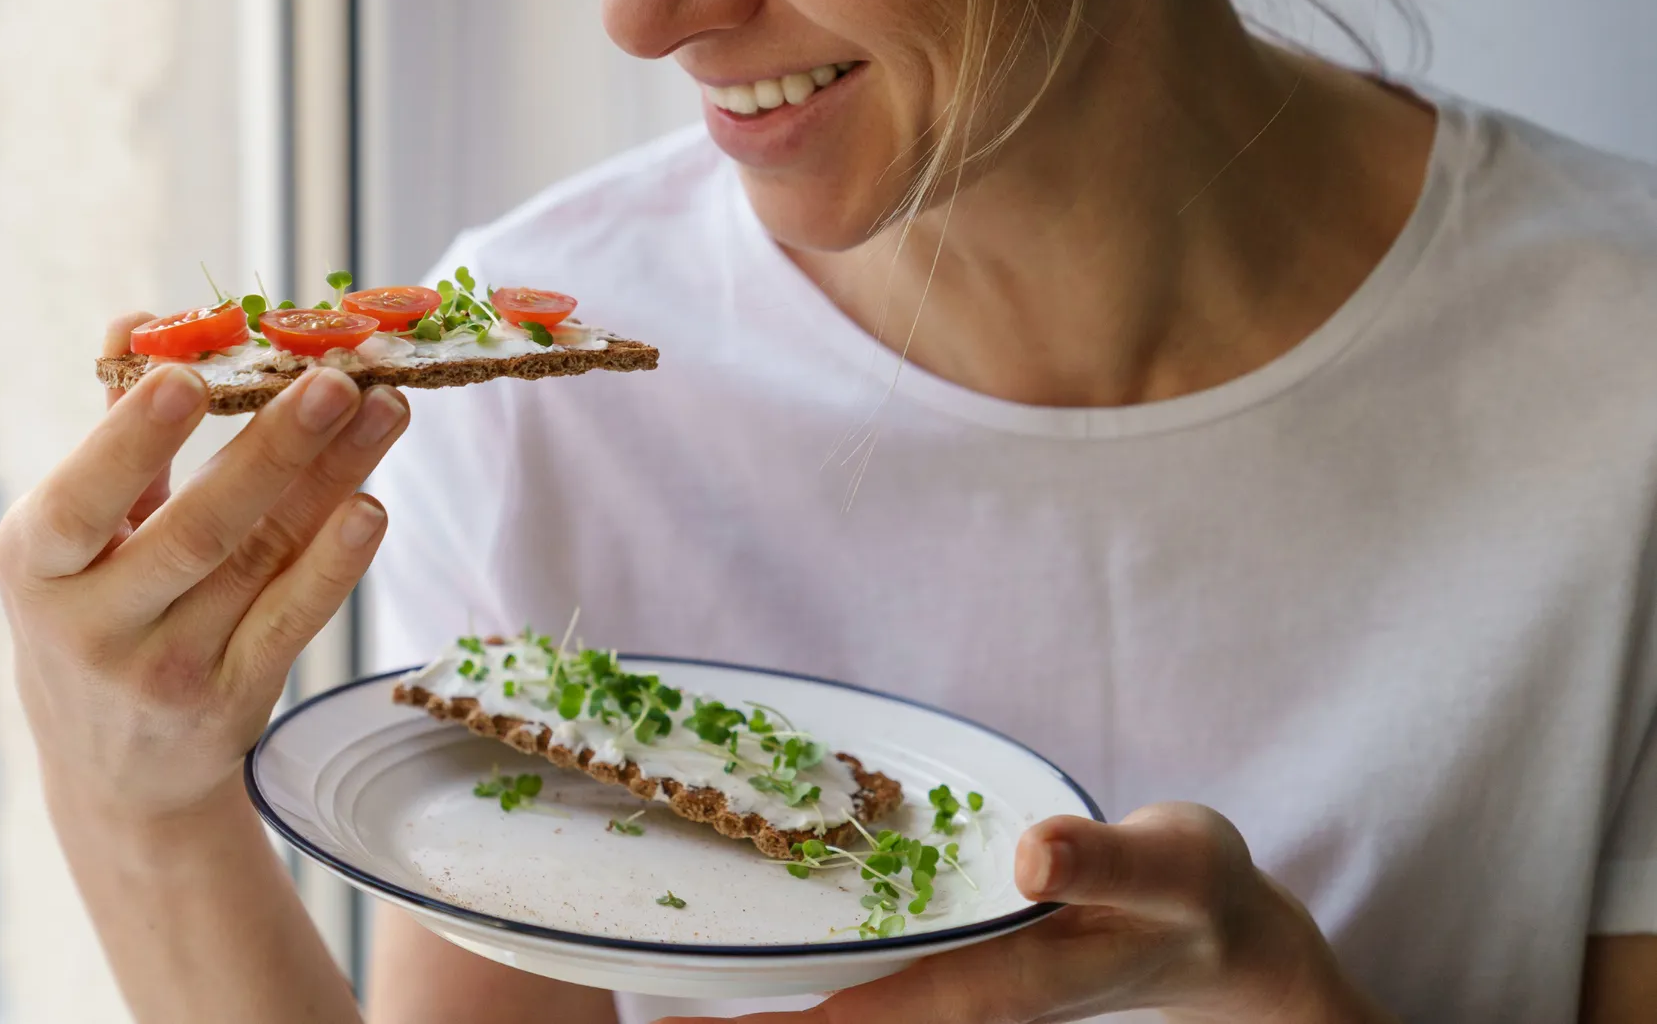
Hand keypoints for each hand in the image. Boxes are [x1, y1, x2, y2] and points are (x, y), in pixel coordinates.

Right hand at [0, 313, 410, 821]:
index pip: (83, 501)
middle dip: (272, 450)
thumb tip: (140, 321)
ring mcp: (169, 671)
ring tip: (385, 409)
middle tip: (334, 380)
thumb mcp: (69, 537)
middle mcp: (96, 626)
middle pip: (197, 531)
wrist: (114, 775)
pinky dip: (334, 564)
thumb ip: (114, 432)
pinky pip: (293, 620)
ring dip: (332, 481)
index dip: (133, 439)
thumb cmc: (90, 612)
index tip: (189, 375)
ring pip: (262, 562)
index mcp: (37, 564)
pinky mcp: (234, 700)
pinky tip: (371, 505)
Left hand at [663, 804, 1393, 1023]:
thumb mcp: (1167, 869)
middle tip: (646, 1015)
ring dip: (765, 998)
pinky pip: (861, 965)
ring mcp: (952, 976)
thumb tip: (1030, 857)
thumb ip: (1103, 866)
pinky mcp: (950, 950)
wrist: (1218, 930)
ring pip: (840, 999)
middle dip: (751, 1021)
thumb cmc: (1192, 896)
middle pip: (835, 1019)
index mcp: (999, 980)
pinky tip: (752, 940)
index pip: (871, 1015)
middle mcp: (960, 990)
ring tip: (662, 995)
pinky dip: (804, 963)